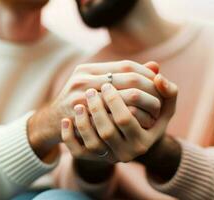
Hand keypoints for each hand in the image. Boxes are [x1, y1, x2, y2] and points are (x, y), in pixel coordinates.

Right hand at [27, 61, 161, 160]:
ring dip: (148, 107)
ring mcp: (83, 101)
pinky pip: (121, 119)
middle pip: (131, 81)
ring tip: (155, 114)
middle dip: (152, 91)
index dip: (147, 75)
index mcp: (88, 69)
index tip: (159, 85)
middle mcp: (84, 80)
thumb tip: (155, 68)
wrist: (52, 123)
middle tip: (161, 102)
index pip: (128, 66)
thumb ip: (122, 75)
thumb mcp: (96, 83)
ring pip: (130, 99)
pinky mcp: (86, 122)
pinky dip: (138, 121)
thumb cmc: (79, 101)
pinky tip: (144, 125)